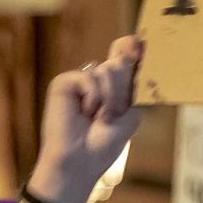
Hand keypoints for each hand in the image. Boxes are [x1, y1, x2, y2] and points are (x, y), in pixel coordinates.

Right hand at [26, 35, 144, 202]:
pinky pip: (88, 76)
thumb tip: (122, 54)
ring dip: (110, 98)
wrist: (82, 160)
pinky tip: (84, 112)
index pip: (125, 58)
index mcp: (114, 88)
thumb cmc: (104, 144)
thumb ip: (130, 84)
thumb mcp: (129, 113)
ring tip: (98, 117)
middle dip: (122, 90)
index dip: (133, 48)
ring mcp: (80, 81)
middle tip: (112, 114)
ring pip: (107, 70)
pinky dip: (93, 96)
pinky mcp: (63, 83)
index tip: (139, 41)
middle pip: (120, 63)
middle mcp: (97, 80)